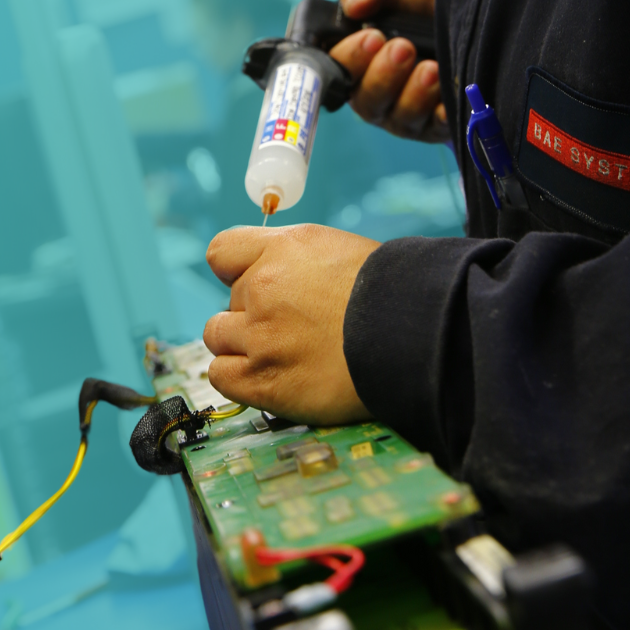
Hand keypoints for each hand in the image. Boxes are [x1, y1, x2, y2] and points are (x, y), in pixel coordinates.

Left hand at [202, 224, 378, 423]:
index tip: (253, 284)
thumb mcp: (337, 251)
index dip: (236, 271)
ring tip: (283, 353)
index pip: (222, 252)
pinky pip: (221, 376)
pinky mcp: (262, 381)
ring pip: (218, 337)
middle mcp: (262, 287)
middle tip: (295, 327)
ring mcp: (259, 336)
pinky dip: (239, 377)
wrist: (411, 336)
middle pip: (229, 301)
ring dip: (242, 345)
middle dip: (253, 313)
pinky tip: (269, 376)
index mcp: (282, 249)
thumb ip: (293, 259)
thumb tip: (272, 272)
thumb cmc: (386, 294)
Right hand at [332, 0, 446, 141]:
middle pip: (366, 101)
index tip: (372, 37)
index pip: (336, 70)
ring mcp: (404, 114)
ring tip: (431, 68)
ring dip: (414, 94)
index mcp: (352, 64)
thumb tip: (353, 4)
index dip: (350, 58)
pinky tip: (447, 102)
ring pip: (400, 117)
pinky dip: (441, 115)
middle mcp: (373, 94)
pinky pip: (436, 128)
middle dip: (383, 75)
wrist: (461, 17)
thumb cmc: (415, 6)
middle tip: (403, 48)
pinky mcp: (435, 126)